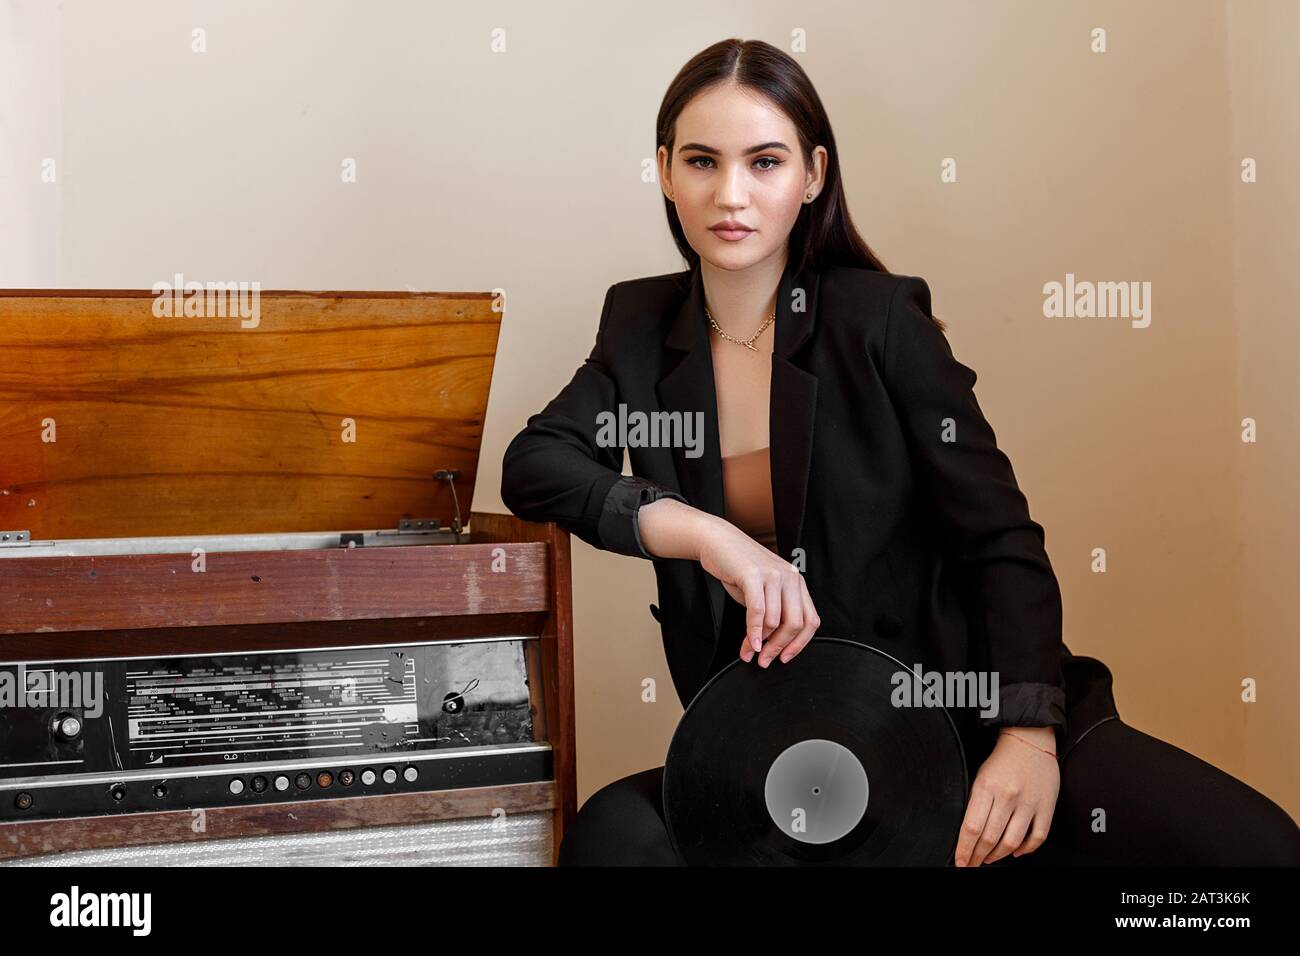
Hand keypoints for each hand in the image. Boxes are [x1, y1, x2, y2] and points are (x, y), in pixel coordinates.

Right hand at [696, 519, 819, 666]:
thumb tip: (770, 646)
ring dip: (761, 643)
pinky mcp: (754, 575)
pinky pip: (758, 612)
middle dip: (780, 648)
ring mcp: (773, 575)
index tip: (784, 658)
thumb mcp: (763, 591)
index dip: (799, 644)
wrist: (718, 541)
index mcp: (796, 582)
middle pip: (796, 624)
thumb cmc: (738, 568)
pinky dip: (754, 632)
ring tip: (749, 651)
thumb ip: (772, 613)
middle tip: (765, 661)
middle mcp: (790, 577)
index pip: (810, 620)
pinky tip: (750, 644)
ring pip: (776, 621)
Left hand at [954, 726, 1059, 865]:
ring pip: (1012, 842)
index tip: (961, 861)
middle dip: (978, 856)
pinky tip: (1016, 852)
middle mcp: (1008, 796)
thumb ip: (976, 803)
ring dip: (998, 856)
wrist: (1030, 740)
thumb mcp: (980, 776)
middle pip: (990, 838)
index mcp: (987, 787)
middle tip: (972, 864)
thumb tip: (969, 832)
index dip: (964, 849)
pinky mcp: (1047, 807)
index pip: (971, 827)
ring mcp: (1029, 803)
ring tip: (990, 859)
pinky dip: (1026, 850)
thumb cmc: (1003, 760)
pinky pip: (1038, 837)